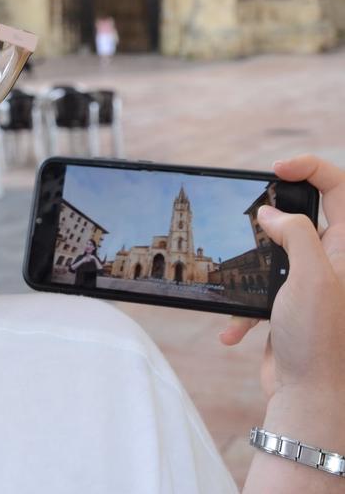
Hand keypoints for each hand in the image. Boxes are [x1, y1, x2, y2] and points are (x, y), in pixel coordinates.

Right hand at [220, 155, 344, 402]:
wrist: (311, 402)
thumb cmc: (320, 341)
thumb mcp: (311, 276)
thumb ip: (295, 233)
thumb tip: (272, 214)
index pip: (339, 187)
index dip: (310, 168)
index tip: (277, 169)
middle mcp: (333, 260)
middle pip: (303, 214)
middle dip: (272, 215)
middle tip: (251, 218)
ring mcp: (310, 282)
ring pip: (275, 251)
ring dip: (249, 268)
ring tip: (238, 282)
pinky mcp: (289, 305)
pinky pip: (260, 291)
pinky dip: (243, 308)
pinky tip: (234, 330)